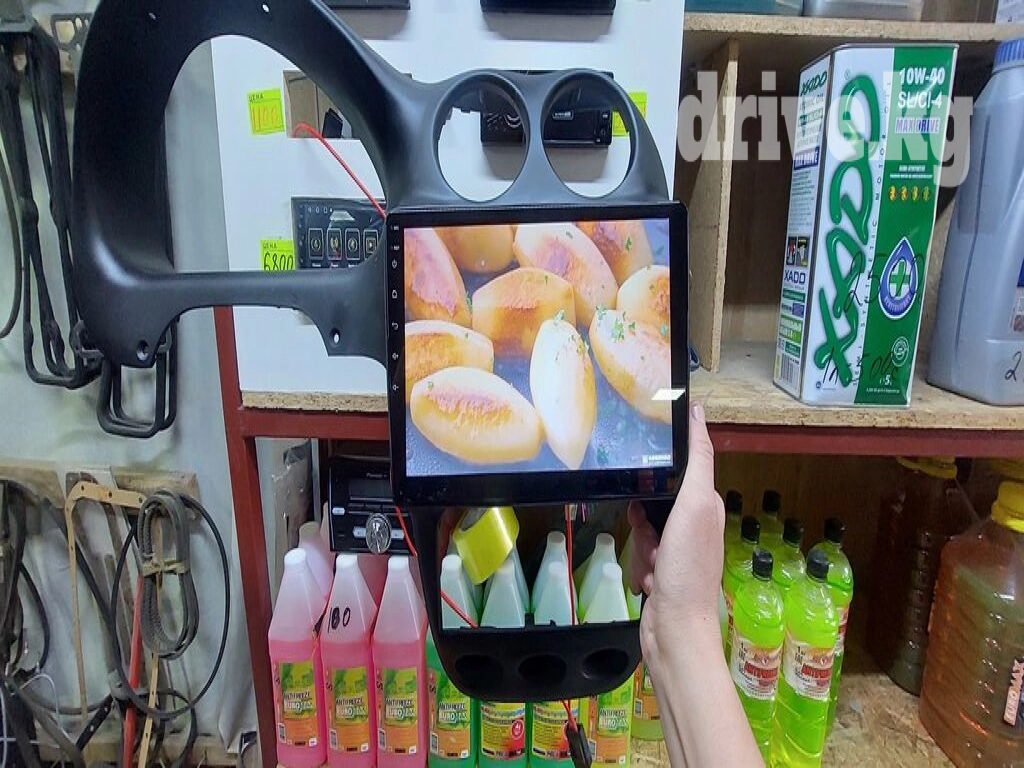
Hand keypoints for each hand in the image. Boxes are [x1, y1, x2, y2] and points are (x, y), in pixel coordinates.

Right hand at [628, 402, 724, 662]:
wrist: (675, 628)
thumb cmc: (688, 566)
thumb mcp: (695, 505)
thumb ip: (698, 461)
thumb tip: (700, 415)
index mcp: (708, 506)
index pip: (686, 466)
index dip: (667, 460)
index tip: (649, 446)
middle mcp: (695, 525)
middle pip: (656, 498)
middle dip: (645, 516)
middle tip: (652, 535)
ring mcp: (678, 549)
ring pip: (643, 526)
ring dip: (642, 544)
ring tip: (653, 564)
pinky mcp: (661, 570)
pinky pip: (639, 552)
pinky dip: (638, 564)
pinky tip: (648, 580)